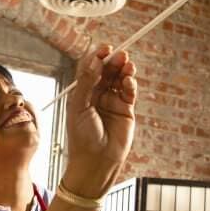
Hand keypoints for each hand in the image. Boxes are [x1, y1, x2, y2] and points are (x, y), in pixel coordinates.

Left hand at [61, 44, 136, 198]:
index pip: (90, 69)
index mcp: (82, 93)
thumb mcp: (78, 107)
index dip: (98, 58)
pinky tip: (129, 81)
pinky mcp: (126, 110)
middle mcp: (97, 95)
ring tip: (127, 64)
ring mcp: (112, 102)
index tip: (105, 49)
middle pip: (107, 71)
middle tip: (120, 54)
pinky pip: (129, 92)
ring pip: (119, 79)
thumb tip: (94, 61)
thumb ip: (86, 83)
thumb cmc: (82, 137)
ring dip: (123, 70)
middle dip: (113, 61)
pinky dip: (130, 84)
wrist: (96, 162)